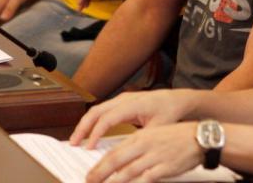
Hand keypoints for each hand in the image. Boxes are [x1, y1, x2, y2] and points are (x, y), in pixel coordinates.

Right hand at [71, 89, 196, 148]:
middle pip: (97, 111)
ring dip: (86, 124)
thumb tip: (128, 153)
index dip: (96, 133)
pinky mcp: (123, 102)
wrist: (179, 99)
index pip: (107, 118)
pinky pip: (103, 110)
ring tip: (77, 139)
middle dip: (83, 127)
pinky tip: (90, 133)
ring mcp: (123, 99)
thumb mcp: (158, 128)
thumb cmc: (170, 111)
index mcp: (133, 104)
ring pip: (98, 109)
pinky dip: (94, 121)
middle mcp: (125, 99)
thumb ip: (142, 140)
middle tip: (74, 143)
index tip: (89, 147)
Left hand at [85, 123, 200, 182]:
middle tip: (90, 181)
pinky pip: (146, 179)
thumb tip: (119, 160)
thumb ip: (136, 147)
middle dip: (100, 174)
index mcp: (141, 137)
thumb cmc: (176, 137)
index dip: (99, 164)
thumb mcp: (153, 135)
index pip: (114, 151)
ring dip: (114, 182)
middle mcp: (145, 146)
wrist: (199, 138)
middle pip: (116, 161)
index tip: (91, 173)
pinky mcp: (165, 168)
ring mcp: (155, 157)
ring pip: (128, 172)